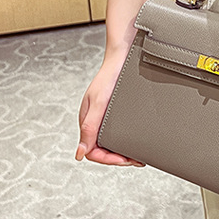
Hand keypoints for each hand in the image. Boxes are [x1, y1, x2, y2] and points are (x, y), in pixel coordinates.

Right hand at [76, 52, 144, 166]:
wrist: (121, 58)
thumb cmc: (108, 77)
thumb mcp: (99, 103)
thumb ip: (89, 128)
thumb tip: (79, 154)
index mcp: (86, 122)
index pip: (92, 152)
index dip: (108, 160)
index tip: (124, 160)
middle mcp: (94, 122)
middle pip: (102, 149)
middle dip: (118, 158)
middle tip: (136, 160)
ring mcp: (104, 117)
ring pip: (110, 142)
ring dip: (123, 151)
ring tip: (138, 155)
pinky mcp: (113, 112)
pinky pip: (117, 132)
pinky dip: (126, 140)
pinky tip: (136, 142)